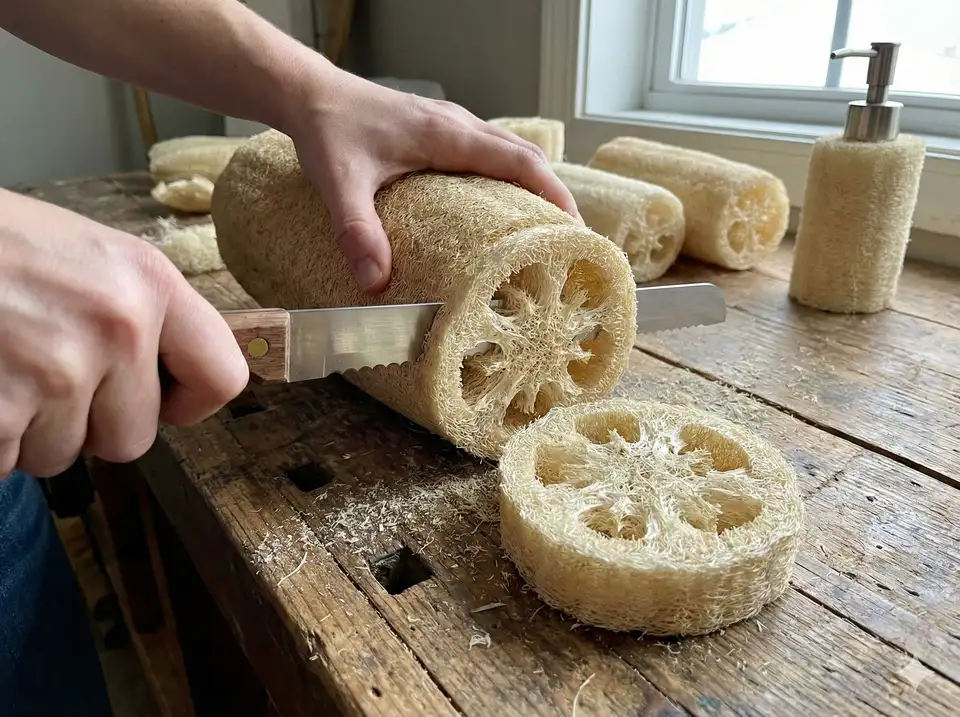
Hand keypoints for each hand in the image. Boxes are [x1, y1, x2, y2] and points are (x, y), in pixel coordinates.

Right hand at [0, 189, 248, 477]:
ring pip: (61, 456)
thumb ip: (138, 314)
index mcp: (149, 282)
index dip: (190, 402)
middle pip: (132, 438)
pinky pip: (3, 463)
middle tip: (40, 373)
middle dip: (86, 424)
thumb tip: (168, 383)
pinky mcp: (0, 410)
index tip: (161, 402)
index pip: (223, 376)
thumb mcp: (86, 254)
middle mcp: (117, 327)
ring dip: (26, 430)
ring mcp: (57, 371)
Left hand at [284, 68, 581, 293]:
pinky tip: (497, 206)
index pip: (518, 161)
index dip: (553, 193)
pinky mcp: (439, 130)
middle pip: (525, 157)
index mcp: (447, 135)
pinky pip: (488, 151)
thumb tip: (374, 283)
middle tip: (566, 239)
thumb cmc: (328, 130)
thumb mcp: (339, 184)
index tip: (574, 228)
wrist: (309, 94)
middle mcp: (457, 125)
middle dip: (552, 195)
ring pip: (509, 152)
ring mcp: (451, 124)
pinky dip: (507, 177)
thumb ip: (357, 231)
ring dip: (532, 185)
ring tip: (540, 228)